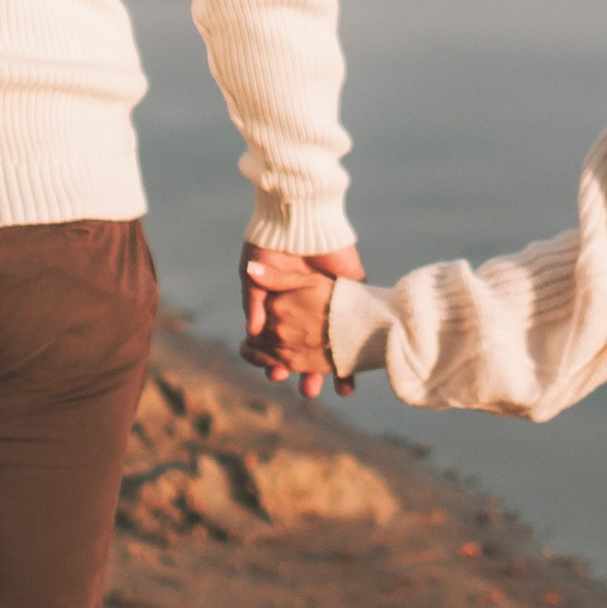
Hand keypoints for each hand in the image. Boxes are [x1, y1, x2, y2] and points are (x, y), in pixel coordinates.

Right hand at [242, 240, 362, 397]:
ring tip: (330, 390)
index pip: (280, 343)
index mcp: (282, 307)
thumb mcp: (257, 273)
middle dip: (305, 372)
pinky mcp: (351, 296)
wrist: (301, 217)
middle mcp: (307, 311)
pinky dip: (355, 354)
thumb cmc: (273, 244)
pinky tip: (352, 377)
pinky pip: (356, 329)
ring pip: (333, 346)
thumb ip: (256, 301)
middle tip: (305, 390)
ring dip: (330, 370)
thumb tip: (251, 333)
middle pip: (308, 350)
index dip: (277, 360)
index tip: (275, 373)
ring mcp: (330, 305)